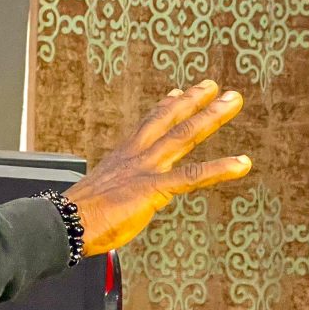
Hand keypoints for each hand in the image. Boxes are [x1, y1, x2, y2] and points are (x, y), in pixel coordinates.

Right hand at [63, 80, 250, 256]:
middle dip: (193, 101)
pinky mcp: (152, 188)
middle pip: (169, 120)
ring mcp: (145, 169)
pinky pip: (192, 176)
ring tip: (234, 101)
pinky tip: (242, 163)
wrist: (66, 224)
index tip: (178, 91)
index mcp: (122, 158)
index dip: (166, 106)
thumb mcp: (100, 195)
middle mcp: (135, 156)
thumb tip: (114, 198)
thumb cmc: (78, 217)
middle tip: (215, 86)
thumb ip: (115, 190)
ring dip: (211, 117)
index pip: (147, 124)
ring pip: (184, 136)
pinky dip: (219, 168)